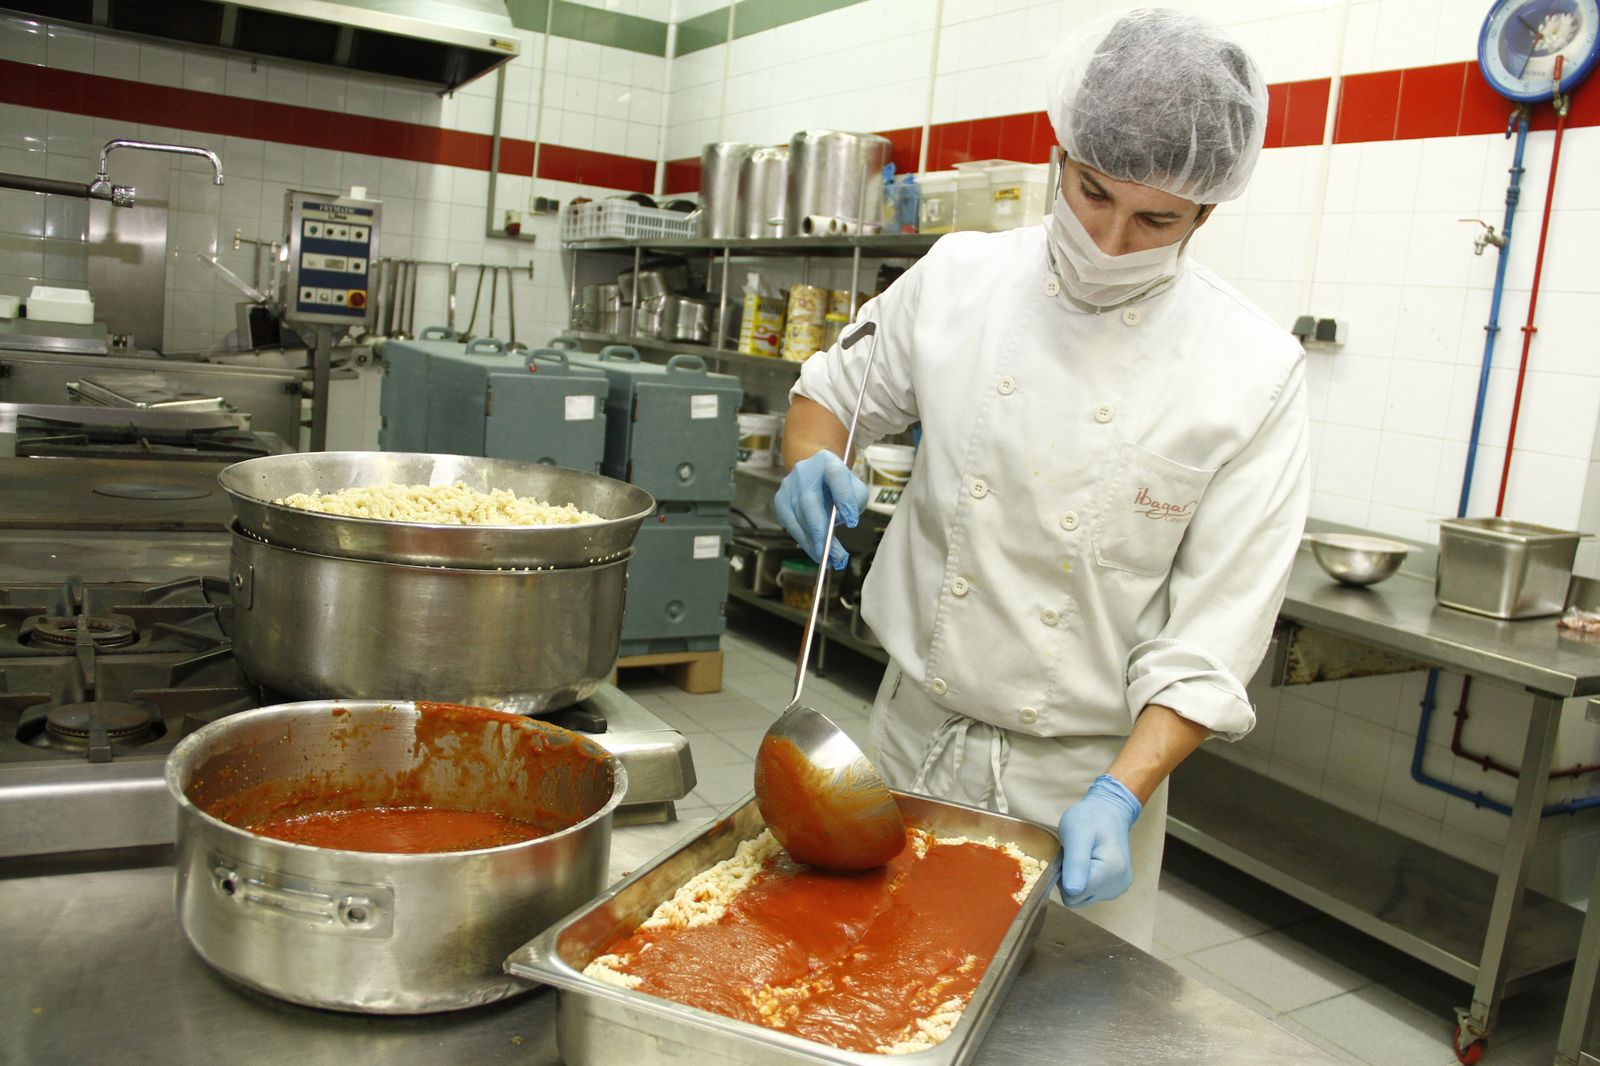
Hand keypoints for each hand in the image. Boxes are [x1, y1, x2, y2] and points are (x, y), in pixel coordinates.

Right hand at [773, 451, 869, 569]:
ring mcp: (788, 486)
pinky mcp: (780, 500)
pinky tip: (815, 551)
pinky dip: (804, 540)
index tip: (852, 522)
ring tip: (829, 559)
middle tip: (834, 554)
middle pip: (809, 501)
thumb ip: (855, 501)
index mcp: (827, 462)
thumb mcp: (855, 487)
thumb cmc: (838, 485)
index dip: (844, 499)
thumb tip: (841, 520)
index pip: (836, 477)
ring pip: (797, 517)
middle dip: (821, 531)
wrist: (814, 474)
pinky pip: (790, 525)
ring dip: (813, 542)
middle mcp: (804, 471)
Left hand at [1058, 774, 1141, 905]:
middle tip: (1074, 853)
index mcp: (1111, 872)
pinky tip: (1089, 863)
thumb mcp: (1077, 833)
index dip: (1063, 875)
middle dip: (1069, 878)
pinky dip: (1084, 881)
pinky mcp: (1114, 889)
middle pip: (1076, 898)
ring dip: (1075, 879)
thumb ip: (1076, 862)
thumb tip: (1072, 891)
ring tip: (1082, 856)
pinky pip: (1088, 894)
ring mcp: (1118, 889)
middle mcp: (1118, 886)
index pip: (1072, 894)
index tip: (1069, 854)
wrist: (1109, 812)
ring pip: (1081, 897)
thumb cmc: (1090, 818)